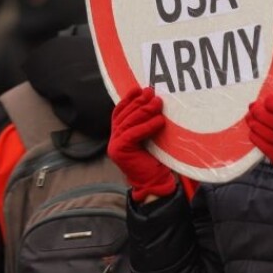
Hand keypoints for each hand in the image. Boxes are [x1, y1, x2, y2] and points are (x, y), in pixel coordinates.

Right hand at [108, 86, 176, 201]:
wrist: (154, 183)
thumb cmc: (155, 160)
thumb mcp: (150, 137)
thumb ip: (146, 123)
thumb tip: (155, 101)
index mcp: (119, 134)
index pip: (120, 111)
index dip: (128, 99)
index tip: (139, 89)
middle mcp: (114, 138)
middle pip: (125, 114)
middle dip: (139, 102)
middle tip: (152, 92)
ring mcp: (114, 145)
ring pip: (129, 122)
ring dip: (144, 111)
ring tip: (158, 103)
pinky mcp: (119, 151)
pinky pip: (133, 134)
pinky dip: (147, 125)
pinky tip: (159, 120)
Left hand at [246, 95, 272, 191]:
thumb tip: (266, 102)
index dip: (272, 102)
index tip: (267, 100)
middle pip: (269, 118)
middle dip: (257, 110)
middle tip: (254, 107)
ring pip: (261, 130)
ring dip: (253, 122)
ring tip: (251, 117)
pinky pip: (260, 143)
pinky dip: (254, 135)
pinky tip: (255, 130)